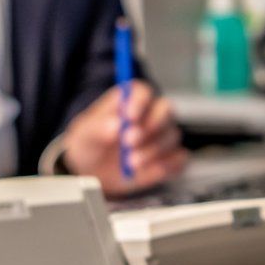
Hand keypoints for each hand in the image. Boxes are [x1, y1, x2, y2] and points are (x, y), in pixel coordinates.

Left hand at [62, 81, 185, 195]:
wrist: (92, 173)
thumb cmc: (89, 145)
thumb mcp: (85, 134)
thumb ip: (99, 126)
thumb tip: (116, 124)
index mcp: (129, 100)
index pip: (142, 91)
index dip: (139, 102)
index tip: (129, 117)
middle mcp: (150, 114)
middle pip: (165, 110)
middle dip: (151, 125)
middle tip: (129, 141)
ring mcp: (162, 136)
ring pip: (172, 135)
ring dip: (152, 150)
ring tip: (131, 162)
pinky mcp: (169, 158)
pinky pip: (179, 159)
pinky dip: (166, 165)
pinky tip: (146, 171)